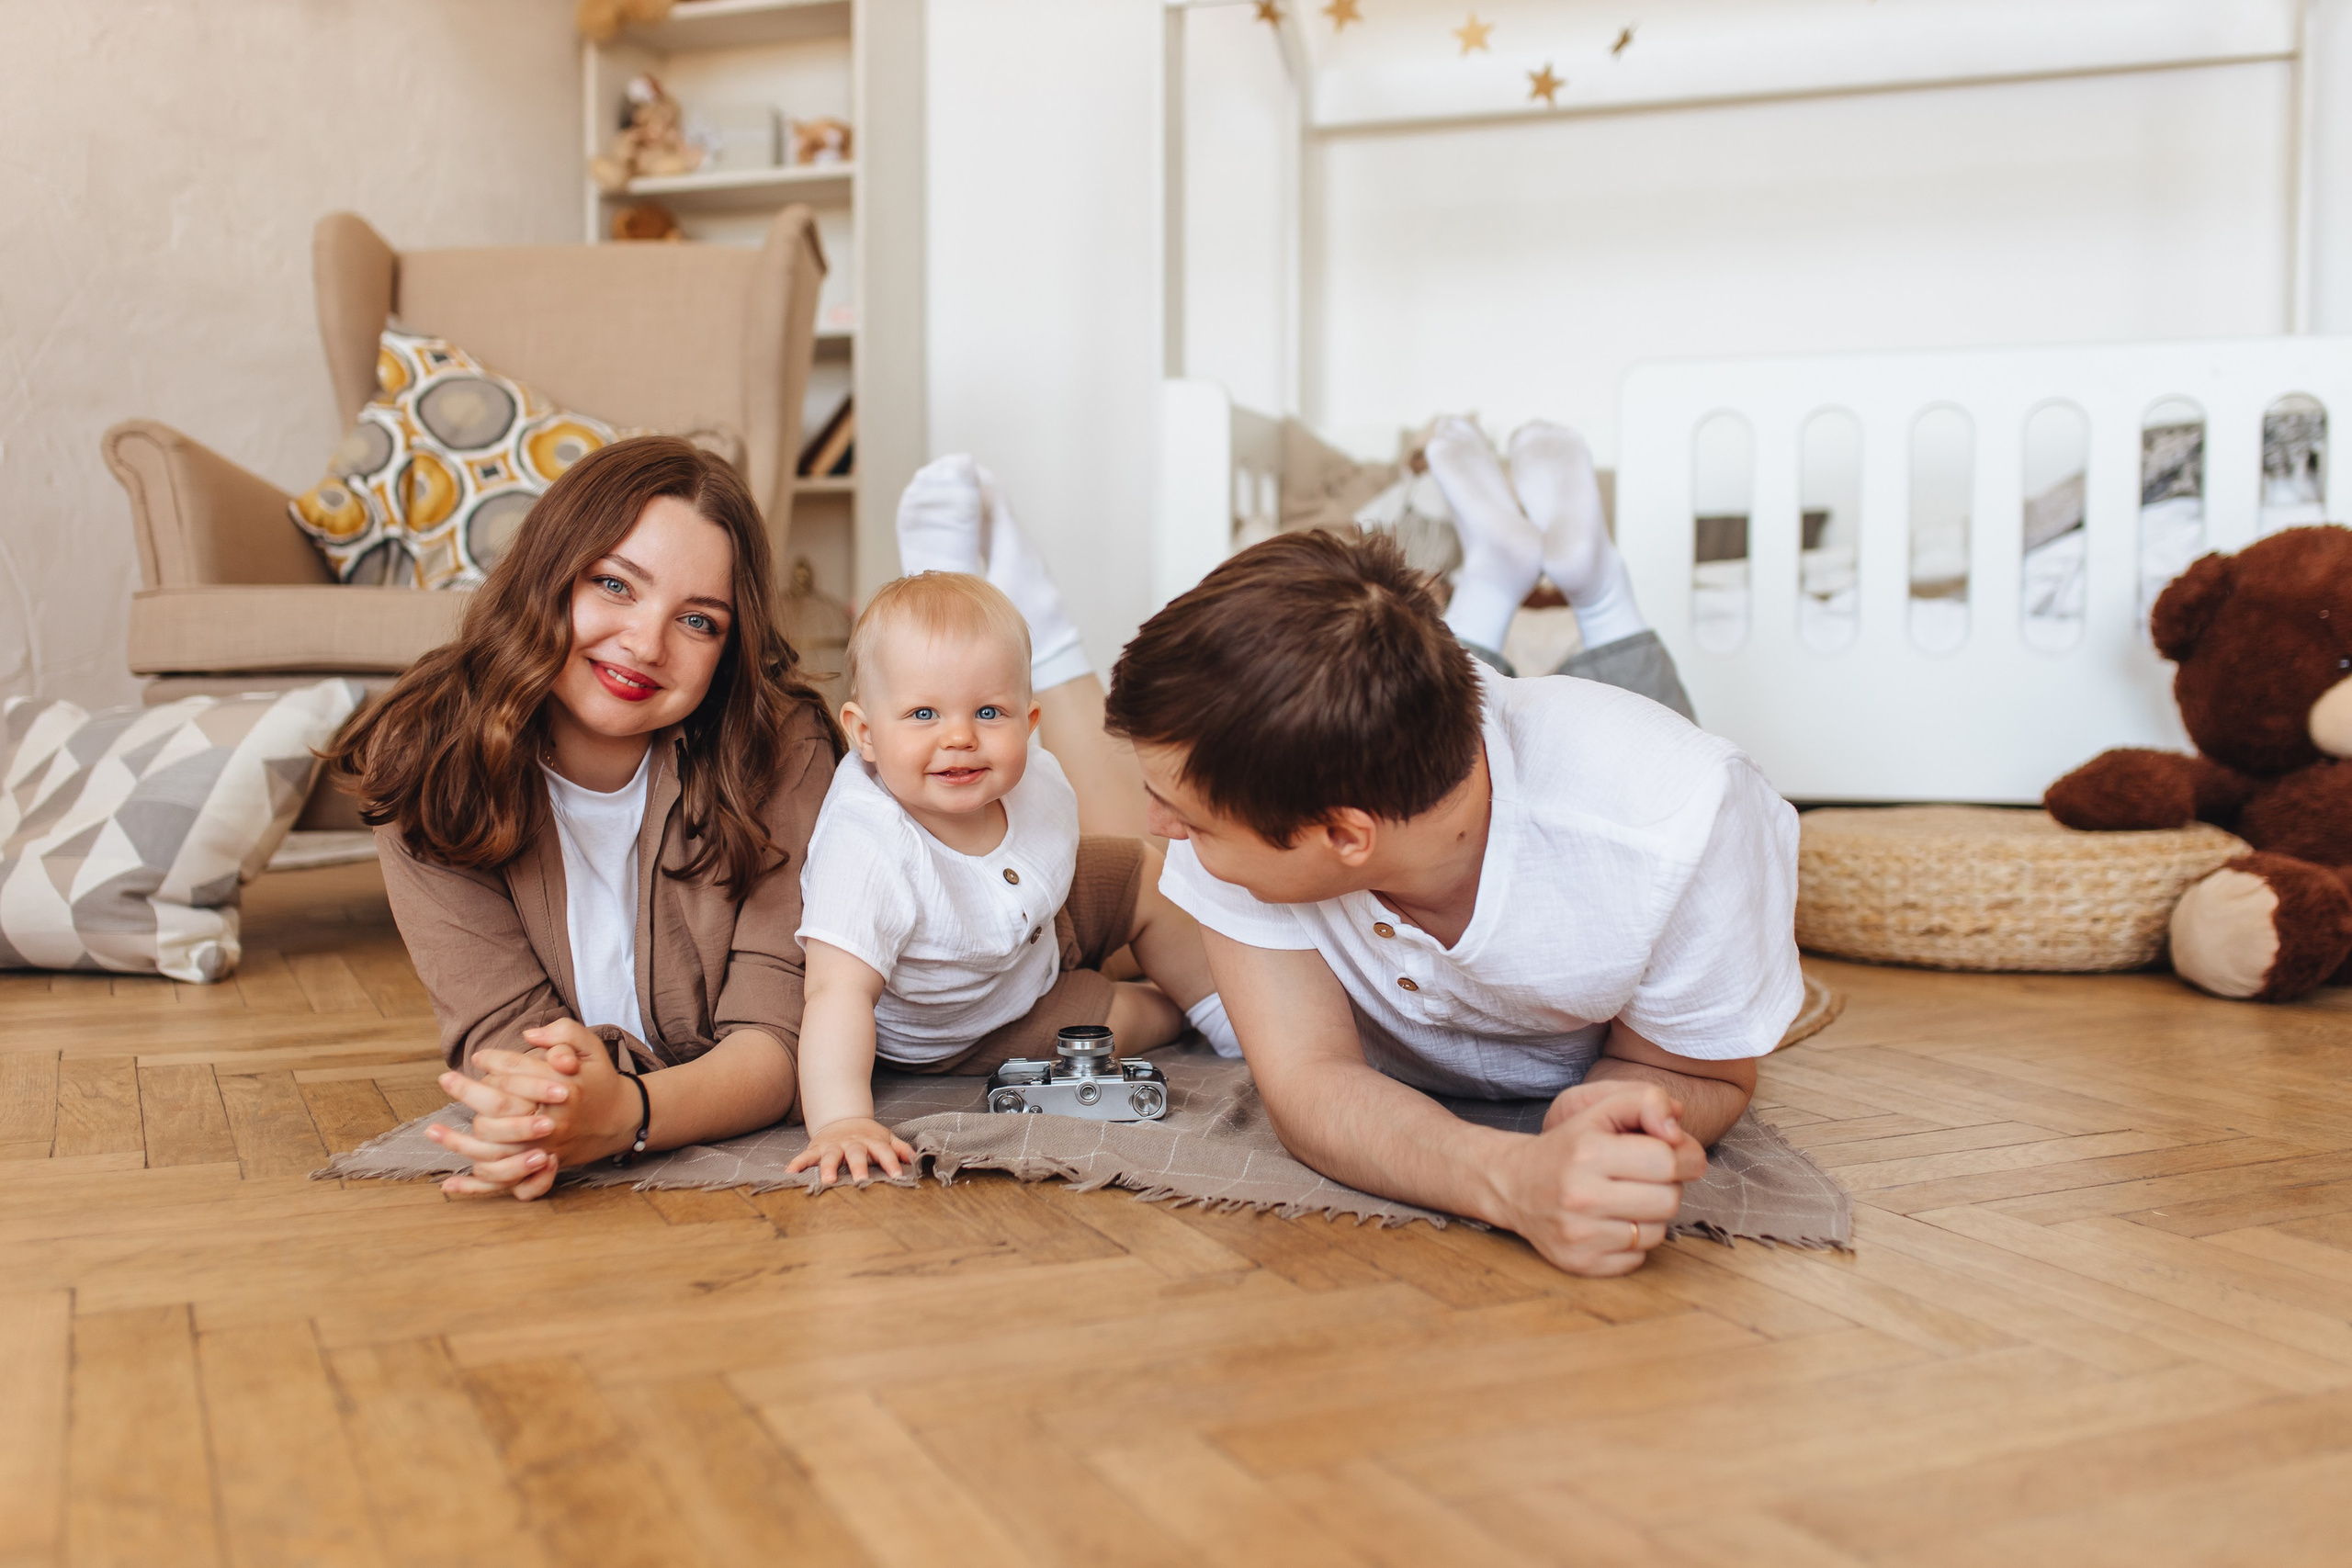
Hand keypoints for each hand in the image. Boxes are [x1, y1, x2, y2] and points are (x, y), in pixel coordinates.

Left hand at [428, 1020, 637, 1199]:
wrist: (624, 1119)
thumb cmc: (601, 1080)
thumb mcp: (592, 1047)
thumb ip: (565, 1032)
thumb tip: (529, 1034)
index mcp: (564, 1089)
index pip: (520, 1072)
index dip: (496, 1062)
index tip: (478, 1056)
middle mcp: (552, 1121)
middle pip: (502, 1107)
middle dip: (469, 1092)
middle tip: (445, 1079)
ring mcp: (545, 1148)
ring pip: (496, 1148)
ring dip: (460, 1141)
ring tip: (433, 1130)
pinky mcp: (542, 1168)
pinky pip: (506, 1182)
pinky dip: (477, 1187)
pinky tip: (450, 1185)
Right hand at [787, 1116, 915, 1186]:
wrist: (842, 1119)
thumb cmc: (868, 1136)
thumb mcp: (886, 1138)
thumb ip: (899, 1148)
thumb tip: (915, 1159)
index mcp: (872, 1141)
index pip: (884, 1151)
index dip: (891, 1162)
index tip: (898, 1175)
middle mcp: (852, 1143)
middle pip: (856, 1154)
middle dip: (858, 1167)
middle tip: (861, 1181)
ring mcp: (833, 1146)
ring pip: (830, 1156)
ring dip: (828, 1167)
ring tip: (827, 1180)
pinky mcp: (817, 1148)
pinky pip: (805, 1156)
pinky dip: (798, 1163)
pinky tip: (790, 1173)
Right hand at [1492, 1080, 1706, 1275]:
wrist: (1513, 1184)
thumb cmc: (1569, 1144)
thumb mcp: (1600, 1108)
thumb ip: (1645, 1100)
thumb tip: (1678, 1129)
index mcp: (1588, 1152)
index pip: (1668, 1160)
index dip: (1684, 1156)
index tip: (1677, 1154)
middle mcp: (1580, 1195)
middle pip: (1668, 1200)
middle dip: (1668, 1186)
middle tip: (1648, 1177)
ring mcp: (1579, 1234)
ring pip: (1657, 1233)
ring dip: (1651, 1216)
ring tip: (1628, 1199)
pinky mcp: (1580, 1263)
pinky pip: (1637, 1259)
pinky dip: (1632, 1243)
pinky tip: (1612, 1223)